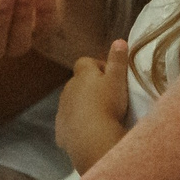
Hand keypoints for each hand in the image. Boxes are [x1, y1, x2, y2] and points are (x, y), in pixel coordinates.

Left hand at [55, 39, 130, 170]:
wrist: (92, 139)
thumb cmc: (108, 105)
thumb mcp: (118, 80)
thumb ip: (118, 60)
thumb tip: (119, 40)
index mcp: (82, 75)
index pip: (85, 62)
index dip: (98, 66)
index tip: (111, 76)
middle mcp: (68, 89)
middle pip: (77, 83)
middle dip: (89, 87)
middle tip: (108, 98)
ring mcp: (62, 110)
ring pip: (71, 103)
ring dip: (82, 106)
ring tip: (100, 117)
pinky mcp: (60, 130)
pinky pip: (68, 124)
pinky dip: (76, 125)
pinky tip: (89, 133)